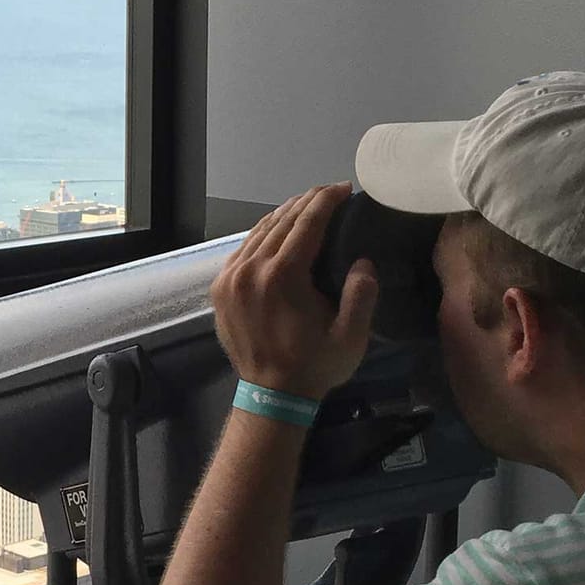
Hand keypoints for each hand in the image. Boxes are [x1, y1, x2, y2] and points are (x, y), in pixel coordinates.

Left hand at [211, 181, 378, 400]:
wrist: (270, 395)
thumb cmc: (314, 366)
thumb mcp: (350, 337)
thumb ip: (361, 294)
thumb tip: (363, 261)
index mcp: (282, 277)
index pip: (306, 223)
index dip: (327, 200)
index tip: (344, 189)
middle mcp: (251, 269)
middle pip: (282, 221)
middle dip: (308, 202)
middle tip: (330, 192)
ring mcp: (231, 277)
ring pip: (259, 231)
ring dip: (285, 214)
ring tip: (308, 204)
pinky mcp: (221, 287)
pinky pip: (244, 248)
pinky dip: (263, 233)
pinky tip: (278, 229)